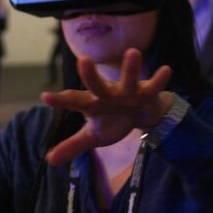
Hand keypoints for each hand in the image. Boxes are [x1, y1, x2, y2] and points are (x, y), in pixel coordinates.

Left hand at [42, 48, 173, 166]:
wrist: (140, 112)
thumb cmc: (112, 120)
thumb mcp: (93, 136)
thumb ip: (73, 146)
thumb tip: (50, 161)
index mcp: (92, 104)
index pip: (74, 101)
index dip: (61, 100)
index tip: (45, 97)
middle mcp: (108, 94)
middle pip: (98, 85)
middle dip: (91, 75)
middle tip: (83, 60)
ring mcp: (128, 92)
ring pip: (129, 80)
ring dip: (131, 69)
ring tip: (133, 51)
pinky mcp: (147, 93)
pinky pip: (154, 87)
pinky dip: (160, 80)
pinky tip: (167, 70)